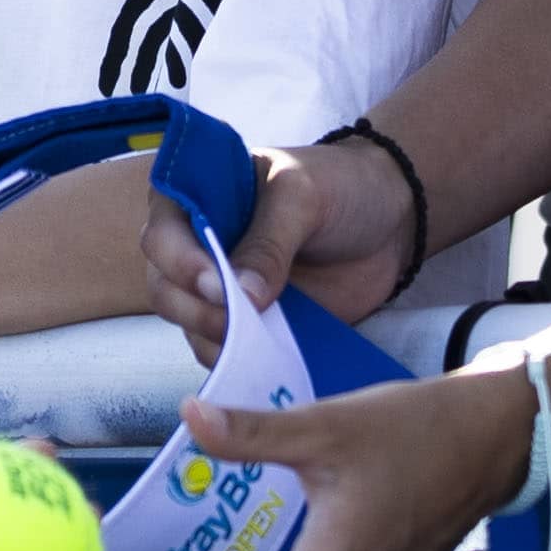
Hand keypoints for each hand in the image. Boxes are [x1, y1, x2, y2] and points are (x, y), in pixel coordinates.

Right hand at [129, 141, 409, 342]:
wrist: (388, 221)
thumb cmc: (338, 187)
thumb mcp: (303, 198)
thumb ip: (270, 242)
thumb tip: (242, 297)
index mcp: (198, 197)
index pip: (161, 233)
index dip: (180, 263)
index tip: (218, 287)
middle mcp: (197, 246)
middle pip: (165, 288)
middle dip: (195, 310)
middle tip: (237, 321)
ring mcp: (220, 290)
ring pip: (188, 327)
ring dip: (215, 340)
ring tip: (258, 343)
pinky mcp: (247, 324)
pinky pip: (224, 351)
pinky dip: (239, 361)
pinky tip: (266, 362)